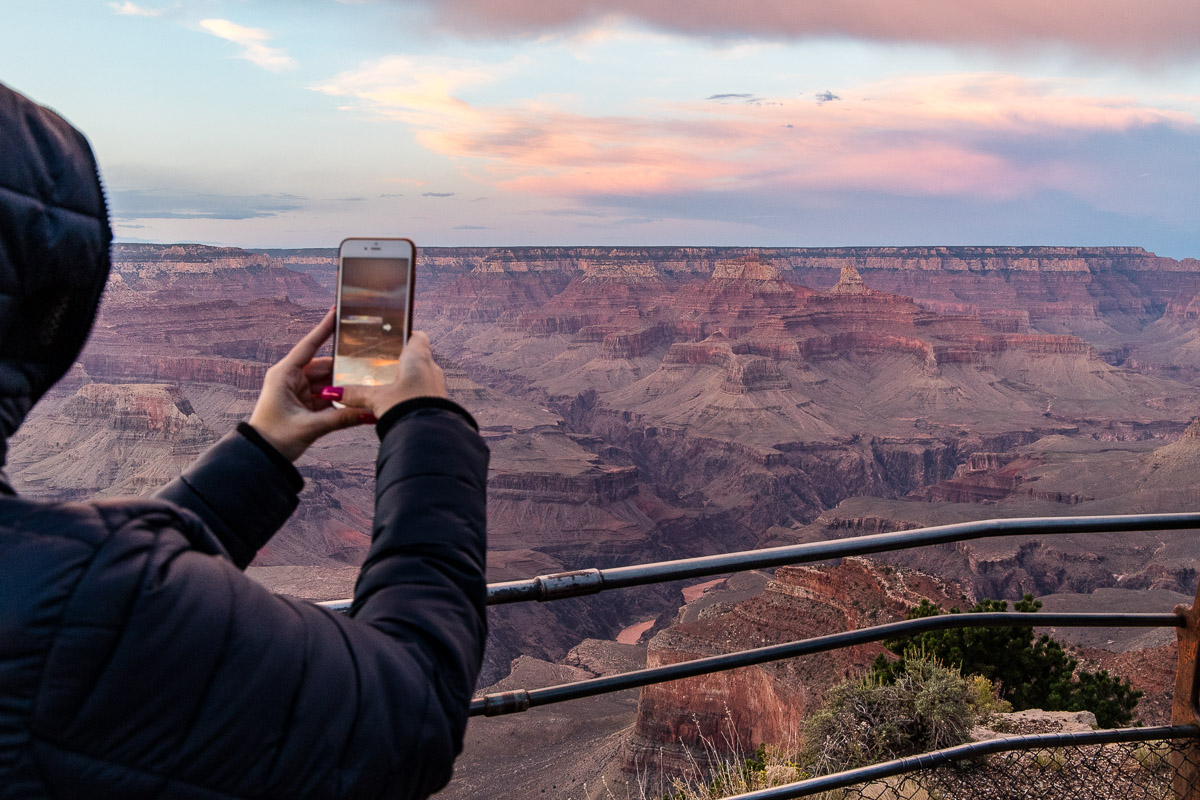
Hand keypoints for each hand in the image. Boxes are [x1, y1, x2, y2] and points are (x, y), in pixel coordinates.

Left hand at [248, 308, 368, 461]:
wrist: (262, 457)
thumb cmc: (275, 438)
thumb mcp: (311, 427)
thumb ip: (342, 417)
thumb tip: (369, 413)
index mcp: (285, 375)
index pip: (309, 346)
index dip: (324, 329)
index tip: (337, 312)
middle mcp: (291, 378)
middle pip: (324, 366)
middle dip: (344, 368)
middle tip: (368, 365)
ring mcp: (298, 390)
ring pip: (328, 381)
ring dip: (343, 386)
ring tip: (365, 386)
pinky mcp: (304, 403)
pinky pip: (327, 395)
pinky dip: (339, 398)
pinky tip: (355, 399)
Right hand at [328, 331, 447, 419]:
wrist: (426, 433)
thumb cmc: (406, 408)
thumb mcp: (376, 398)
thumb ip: (355, 393)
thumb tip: (333, 392)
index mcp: (418, 357)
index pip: (418, 337)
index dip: (406, 335)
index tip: (393, 338)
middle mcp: (431, 368)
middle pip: (417, 357)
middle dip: (401, 360)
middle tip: (384, 363)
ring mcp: (436, 386)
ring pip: (421, 375)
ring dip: (407, 378)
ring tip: (388, 384)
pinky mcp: (437, 402)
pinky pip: (424, 392)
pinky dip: (411, 393)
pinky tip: (398, 401)